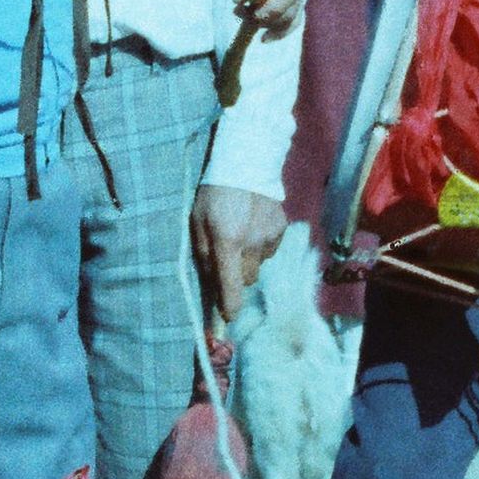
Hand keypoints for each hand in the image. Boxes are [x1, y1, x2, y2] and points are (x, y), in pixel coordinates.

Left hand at [193, 185, 286, 318]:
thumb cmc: (213, 195)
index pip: (231, 284)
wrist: (245, 163)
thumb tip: (211, 286)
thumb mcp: (197, 224)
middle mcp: (252, 243)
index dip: (230, 305)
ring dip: (249, 258)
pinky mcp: (281, 229)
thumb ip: (203, 257)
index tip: (228, 316)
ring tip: (241, 234)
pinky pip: (269, 250)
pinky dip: (261, 244)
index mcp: (227, 241)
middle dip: (237, 274)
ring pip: (259, 264)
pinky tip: (254, 225)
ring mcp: (269, 236)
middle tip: (228, 257)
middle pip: (246, 279)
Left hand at [204, 0, 305, 31]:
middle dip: (266, 17)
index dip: (275, 7)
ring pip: (293, 17)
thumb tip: (239, 1)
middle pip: (292, 8)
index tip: (254, 15)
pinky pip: (291, 17)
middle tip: (238, 12)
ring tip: (242, 15)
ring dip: (269, 24)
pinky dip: (278, 28)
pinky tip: (264, 38)